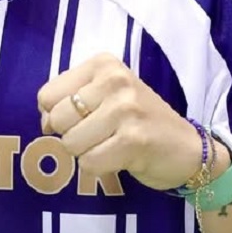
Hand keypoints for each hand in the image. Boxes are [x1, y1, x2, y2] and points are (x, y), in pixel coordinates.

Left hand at [36, 52, 203, 190]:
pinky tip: (120, 158)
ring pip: (71, 143)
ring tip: (110, 145)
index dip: (53, 116)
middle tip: (98, 136)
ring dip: (86, 153)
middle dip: (71, 136)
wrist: (189, 148)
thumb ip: (70, 99)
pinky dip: (98, 168)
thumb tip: (43, 121)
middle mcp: (114, 80)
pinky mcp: (134, 140)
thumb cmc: (138, 121)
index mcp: (102, 64)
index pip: (47, 95)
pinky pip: (89, 163)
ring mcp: (125, 109)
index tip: (76, 122)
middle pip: (57, 120)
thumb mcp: (104, 95)